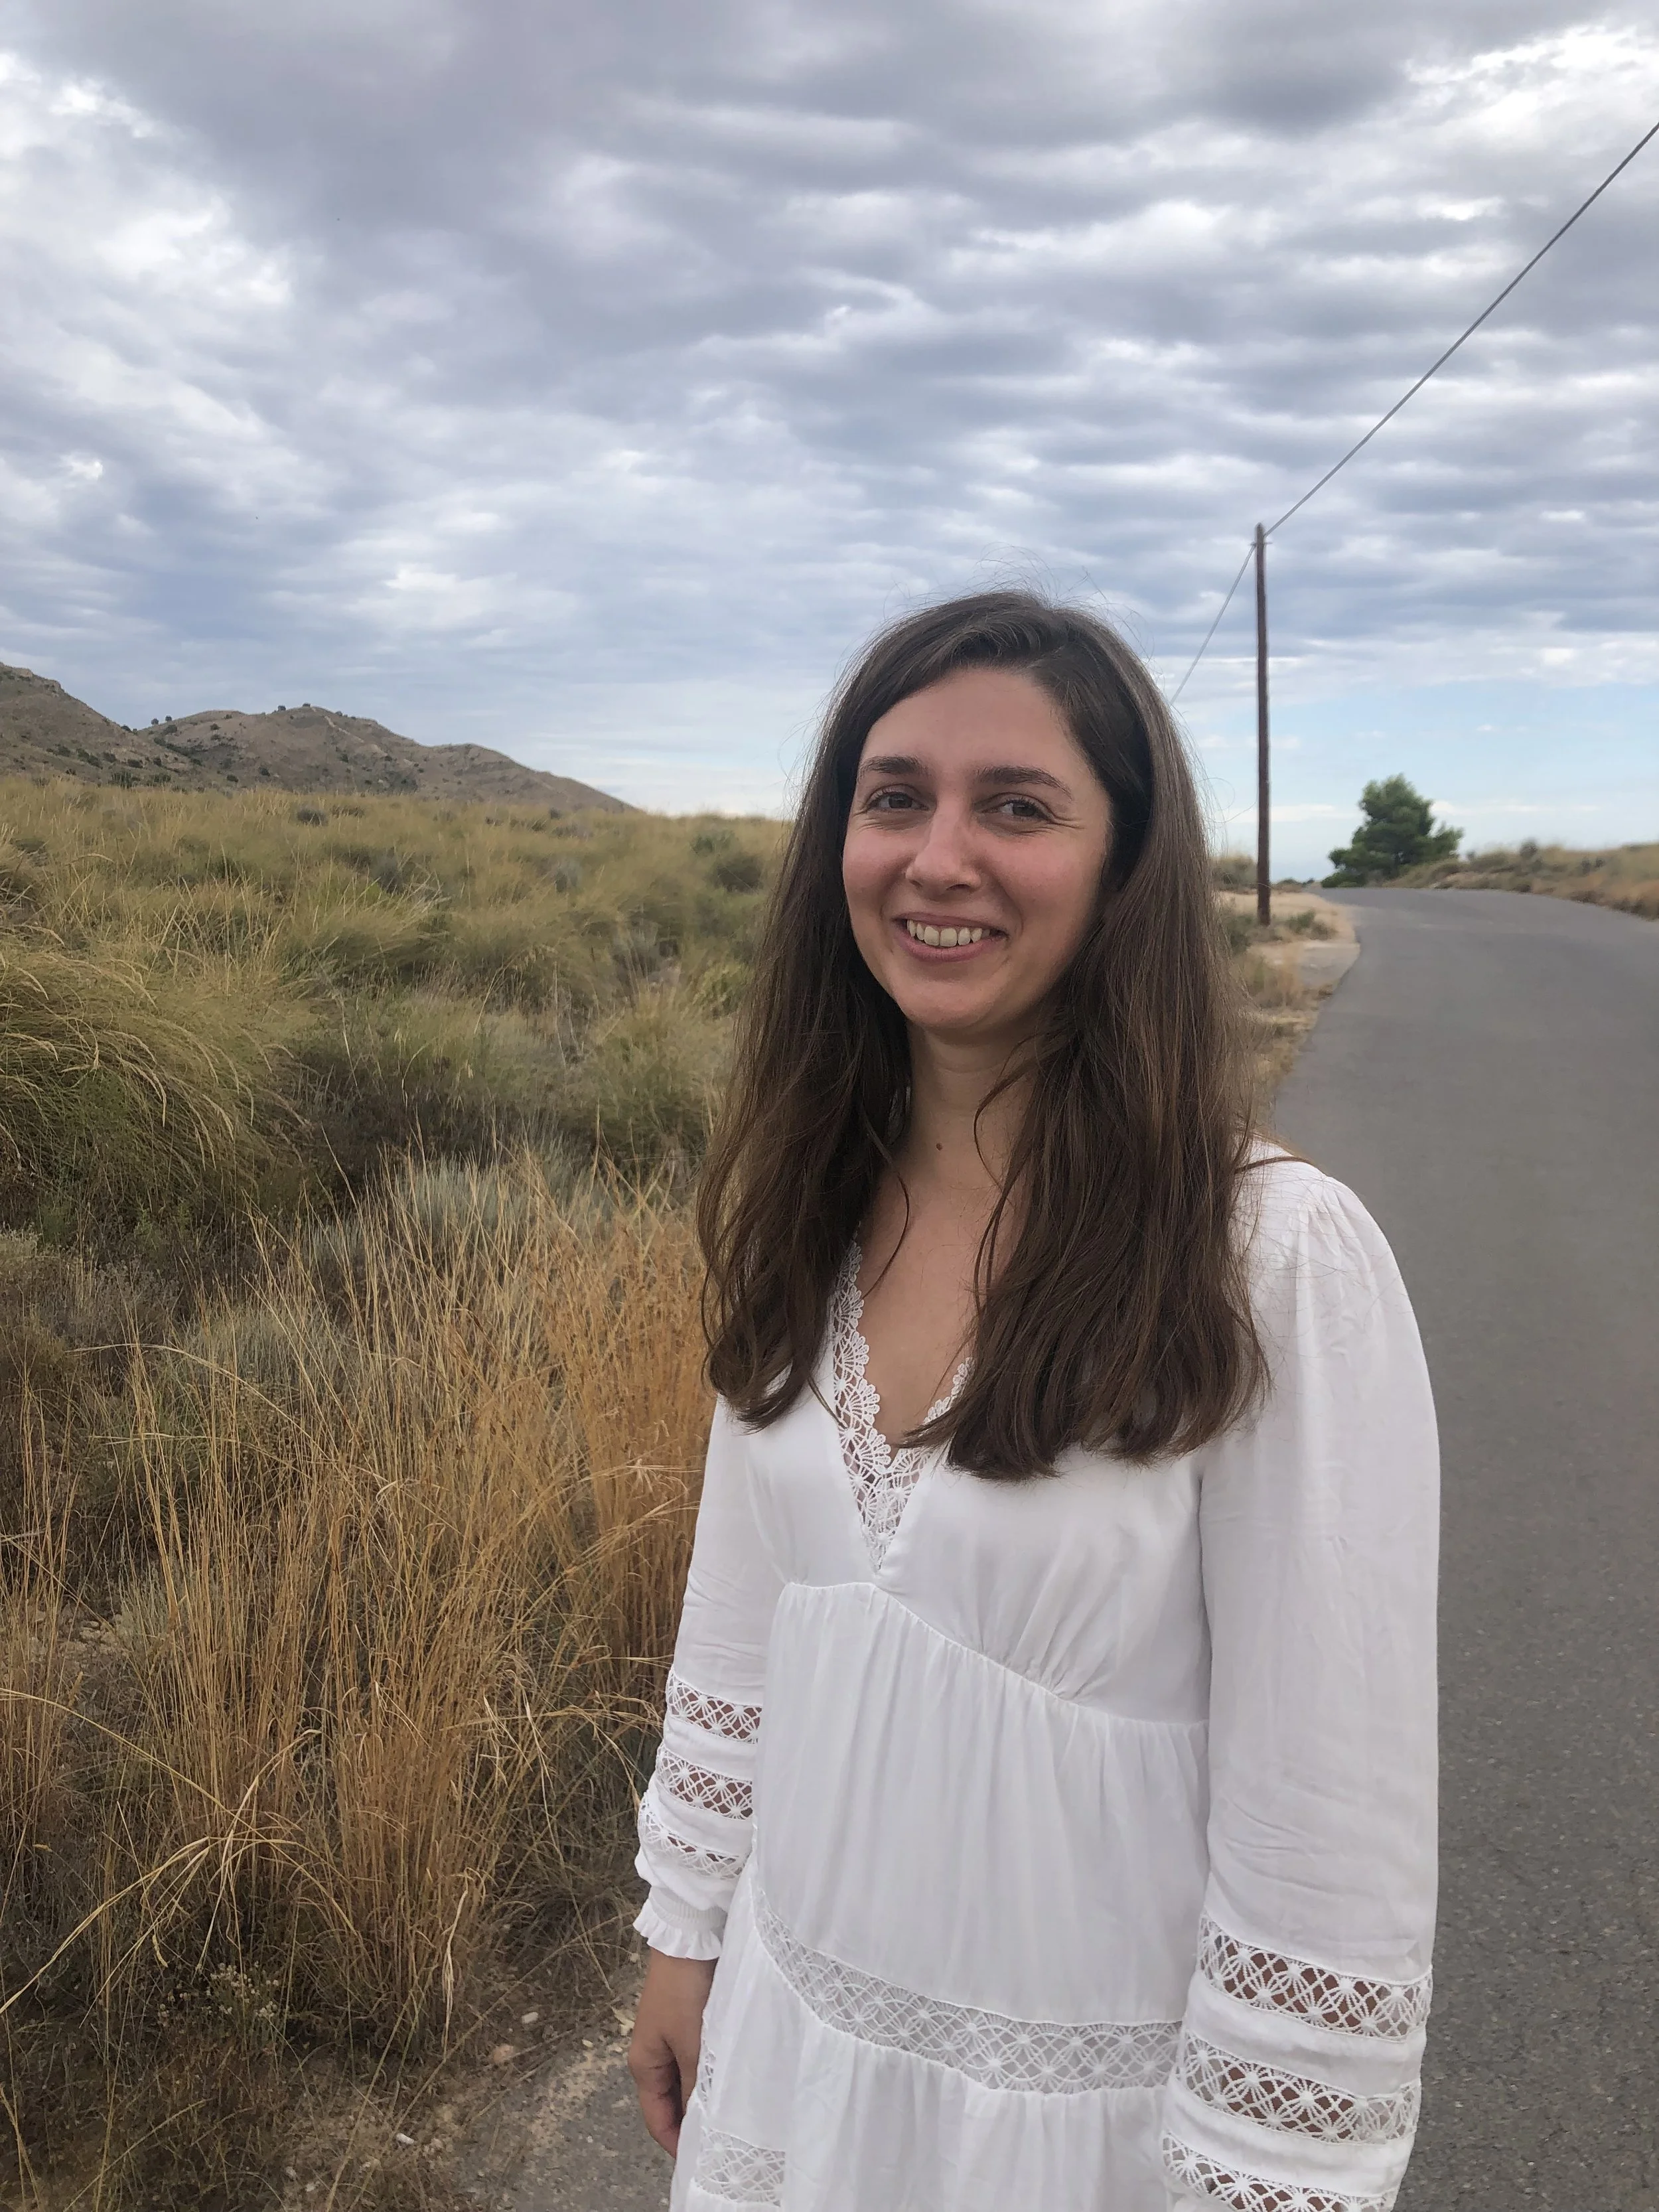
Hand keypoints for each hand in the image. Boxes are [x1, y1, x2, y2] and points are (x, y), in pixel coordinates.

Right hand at [629, 1948, 716, 2155]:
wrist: (689, 1938)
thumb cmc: (685, 1992)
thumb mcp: (691, 2043)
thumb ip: (695, 2085)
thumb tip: (698, 2122)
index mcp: (644, 2065)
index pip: (657, 2120)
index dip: (676, 2143)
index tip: (702, 2161)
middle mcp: (654, 2056)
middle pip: (670, 2103)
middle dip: (691, 2122)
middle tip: (722, 2142)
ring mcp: (670, 2039)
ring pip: (686, 2082)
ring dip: (702, 2097)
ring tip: (730, 2116)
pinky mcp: (687, 2024)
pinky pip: (696, 2061)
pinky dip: (708, 2074)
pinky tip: (728, 2081)